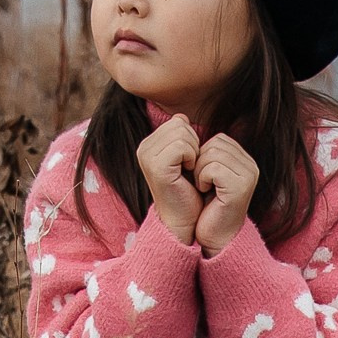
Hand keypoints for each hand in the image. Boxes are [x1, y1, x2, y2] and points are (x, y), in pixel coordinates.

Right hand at [136, 114, 205, 244]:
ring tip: (189, 170)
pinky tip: (188, 173)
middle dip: (194, 143)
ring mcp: (147, 157)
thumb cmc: (188, 191)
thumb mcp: (184, 158)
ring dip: (194, 151)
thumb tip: (182, 116)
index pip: (178, 121)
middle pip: (180, 124)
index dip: (191, 139)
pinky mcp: (156, 166)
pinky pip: (182, 145)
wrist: (183, 220)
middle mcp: (143, 148)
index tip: (189, 161)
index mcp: (149, 145)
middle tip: (191, 166)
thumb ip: (181, 137)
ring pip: (182, 132)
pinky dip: (191, 157)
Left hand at [190, 131, 259, 256]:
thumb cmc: (204, 203)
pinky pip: (212, 168)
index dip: (202, 156)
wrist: (211, 235)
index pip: (218, 139)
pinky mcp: (240, 188)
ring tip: (205, 188)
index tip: (202, 176)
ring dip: (200, 172)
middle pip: (215, 144)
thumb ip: (199, 147)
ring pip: (212, 154)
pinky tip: (207, 192)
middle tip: (202, 183)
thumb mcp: (203, 170)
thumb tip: (180, 118)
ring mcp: (248, 176)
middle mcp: (251, 166)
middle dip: (200, 163)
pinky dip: (202, 179)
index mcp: (244, 160)